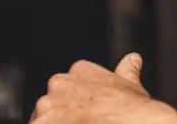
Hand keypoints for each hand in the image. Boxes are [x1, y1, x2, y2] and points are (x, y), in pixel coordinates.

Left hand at [30, 53, 176, 123]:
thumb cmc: (131, 111)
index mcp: (80, 71)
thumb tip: (133, 59)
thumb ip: (127, 70)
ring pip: (43, 120)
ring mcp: (47, 107)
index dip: (78, 104)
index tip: (89, 115)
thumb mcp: (132, 86)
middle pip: (53, 103)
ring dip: (54, 123)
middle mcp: (59, 84)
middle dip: (63, 117)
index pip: (70, 86)